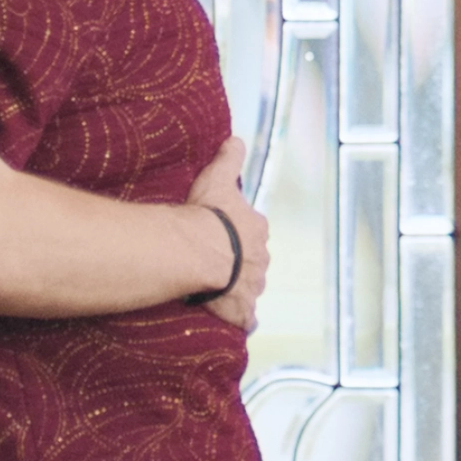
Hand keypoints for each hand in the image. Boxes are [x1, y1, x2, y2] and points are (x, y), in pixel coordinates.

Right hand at [185, 136, 267, 330]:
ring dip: (239, 288)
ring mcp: (253, 286)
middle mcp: (260, 259)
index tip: (224, 232)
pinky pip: (246, 318)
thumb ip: (230, 159)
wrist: (199, 251)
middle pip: (254, 259)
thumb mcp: (219, 178)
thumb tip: (236, 139)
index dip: (239, 231)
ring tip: (219, 288)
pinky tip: (237, 321)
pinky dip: (243, 320)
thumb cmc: (209, 214)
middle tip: (218, 260)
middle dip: (241, 261)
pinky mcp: (242, 309)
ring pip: (251, 287)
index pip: (253, 229)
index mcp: (256, 229)